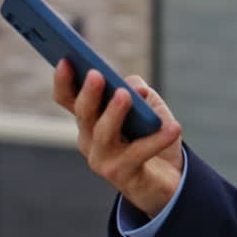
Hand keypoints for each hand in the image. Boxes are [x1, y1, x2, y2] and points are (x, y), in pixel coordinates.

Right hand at [53, 60, 184, 217]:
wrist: (168, 177)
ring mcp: (102, 160)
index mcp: (89, 119)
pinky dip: (156, 139)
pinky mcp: (122, 175)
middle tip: (96, 75)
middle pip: (84, 114)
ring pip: (103, 134)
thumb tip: (135, 88)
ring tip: (125, 95)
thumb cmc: (150, 134)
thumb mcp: (146, 106)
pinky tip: (173, 127)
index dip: (63, 80)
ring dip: (114, 113)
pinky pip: (138, 153)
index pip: (68, 98)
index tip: (65, 60)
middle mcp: (88, 140)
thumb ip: (138, 90)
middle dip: (89, 93)